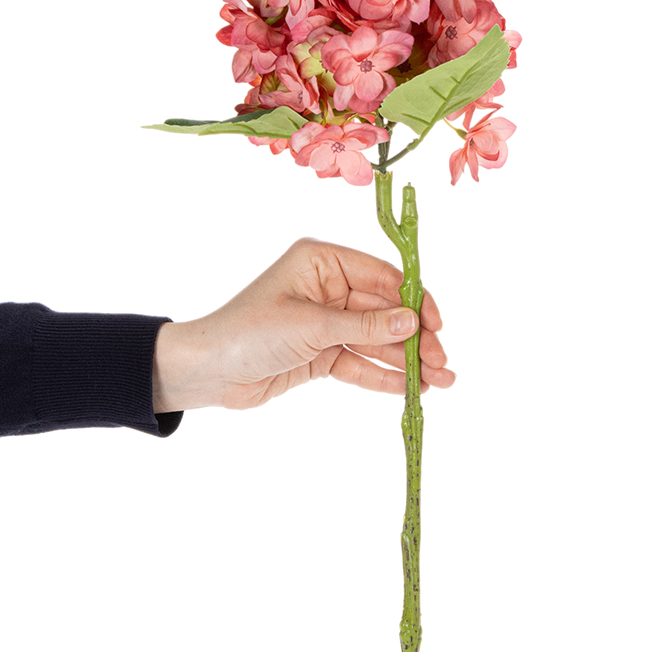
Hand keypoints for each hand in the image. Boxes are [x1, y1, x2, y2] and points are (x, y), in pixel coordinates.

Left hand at [152, 238, 454, 411]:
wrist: (207, 372)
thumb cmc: (249, 332)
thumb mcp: (312, 326)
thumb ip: (366, 327)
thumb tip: (412, 322)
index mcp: (322, 262)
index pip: (382, 277)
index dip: (413, 300)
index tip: (437, 325)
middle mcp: (327, 288)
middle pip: (384, 312)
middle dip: (415, 338)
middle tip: (443, 363)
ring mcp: (325, 322)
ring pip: (376, 341)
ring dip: (407, 361)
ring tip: (440, 382)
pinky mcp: (320, 354)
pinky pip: (360, 363)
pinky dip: (384, 376)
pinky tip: (412, 389)